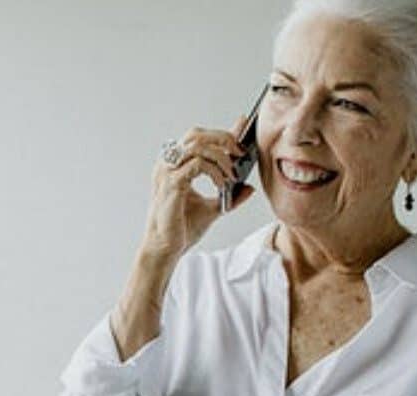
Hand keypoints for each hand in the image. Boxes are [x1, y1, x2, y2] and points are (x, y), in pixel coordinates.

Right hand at [141, 115, 255, 255]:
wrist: (167, 248)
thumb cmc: (182, 227)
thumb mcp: (214, 208)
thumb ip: (230, 195)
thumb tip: (249, 187)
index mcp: (175, 165)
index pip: (198, 138)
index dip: (221, 132)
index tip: (242, 128)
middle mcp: (168, 164)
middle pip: (196, 135)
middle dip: (222, 138)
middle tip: (240, 153)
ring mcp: (167, 172)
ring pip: (197, 146)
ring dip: (221, 156)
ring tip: (231, 174)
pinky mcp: (172, 184)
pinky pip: (197, 165)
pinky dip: (214, 171)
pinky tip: (222, 184)